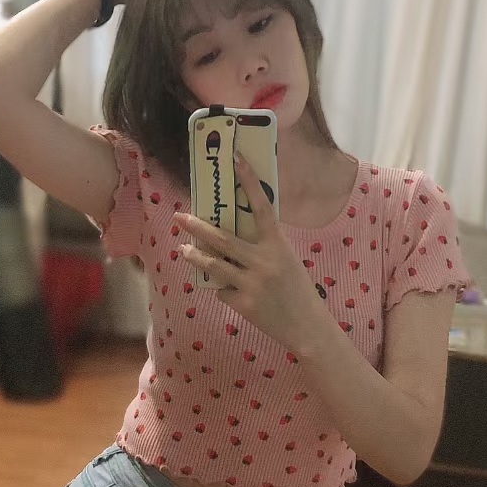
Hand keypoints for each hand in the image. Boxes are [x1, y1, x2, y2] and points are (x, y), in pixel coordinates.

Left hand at [173, 154, 330, 354]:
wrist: (306, 326)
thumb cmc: (296, 289)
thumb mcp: (286, 260)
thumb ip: (263, 246)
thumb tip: (231, 236)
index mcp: (278, 245)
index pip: (262, 207)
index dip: (249, 182)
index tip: (236, 160)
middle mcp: (264, 261)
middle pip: (222, 239)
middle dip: (197, 227)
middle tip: (179, 217)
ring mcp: (252, 283)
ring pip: (213, 265)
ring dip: (194, 256)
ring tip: (183, 249)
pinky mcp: (243, 303)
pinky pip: (222, 289)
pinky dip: (223, 288)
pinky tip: (233, 292)